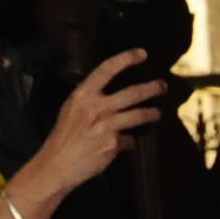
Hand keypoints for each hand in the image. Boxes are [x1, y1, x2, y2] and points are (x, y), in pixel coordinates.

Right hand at [22, 50, 174, 213]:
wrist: (57, 165)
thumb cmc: (62, 138)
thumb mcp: (71, 110)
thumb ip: (90, 100)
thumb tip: (109, 94)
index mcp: (83, 95)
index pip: (107, 69)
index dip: (126, 59)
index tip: (141, 54)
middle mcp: (96, 107)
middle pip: (132, 93)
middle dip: (151, 88)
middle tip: (162, 86)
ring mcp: (106, 126)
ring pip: (138, 115)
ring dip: (151, 113)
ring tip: (157, 113)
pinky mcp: (113, 144)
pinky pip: (129, 139)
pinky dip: (129, 141)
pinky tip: (126, 143)